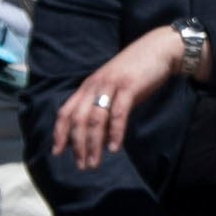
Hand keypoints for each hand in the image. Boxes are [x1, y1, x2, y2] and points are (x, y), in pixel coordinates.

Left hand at [53, 28, 185, 174]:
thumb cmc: (136, 73)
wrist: (158, 49)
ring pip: (95, 119)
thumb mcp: (114, 90)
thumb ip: (104, 110)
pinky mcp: (128, 87)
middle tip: (81, 165)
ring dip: (93, 144)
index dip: (60, 133)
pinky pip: (118, 113)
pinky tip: (115, 148)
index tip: (57, 153)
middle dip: (77, 145)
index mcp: (88, 87)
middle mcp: (94, 86)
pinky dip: (115, 132)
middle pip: (78, 119)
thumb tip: (97, 138)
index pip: (66, 112)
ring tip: (94, 162)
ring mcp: (110, 86)